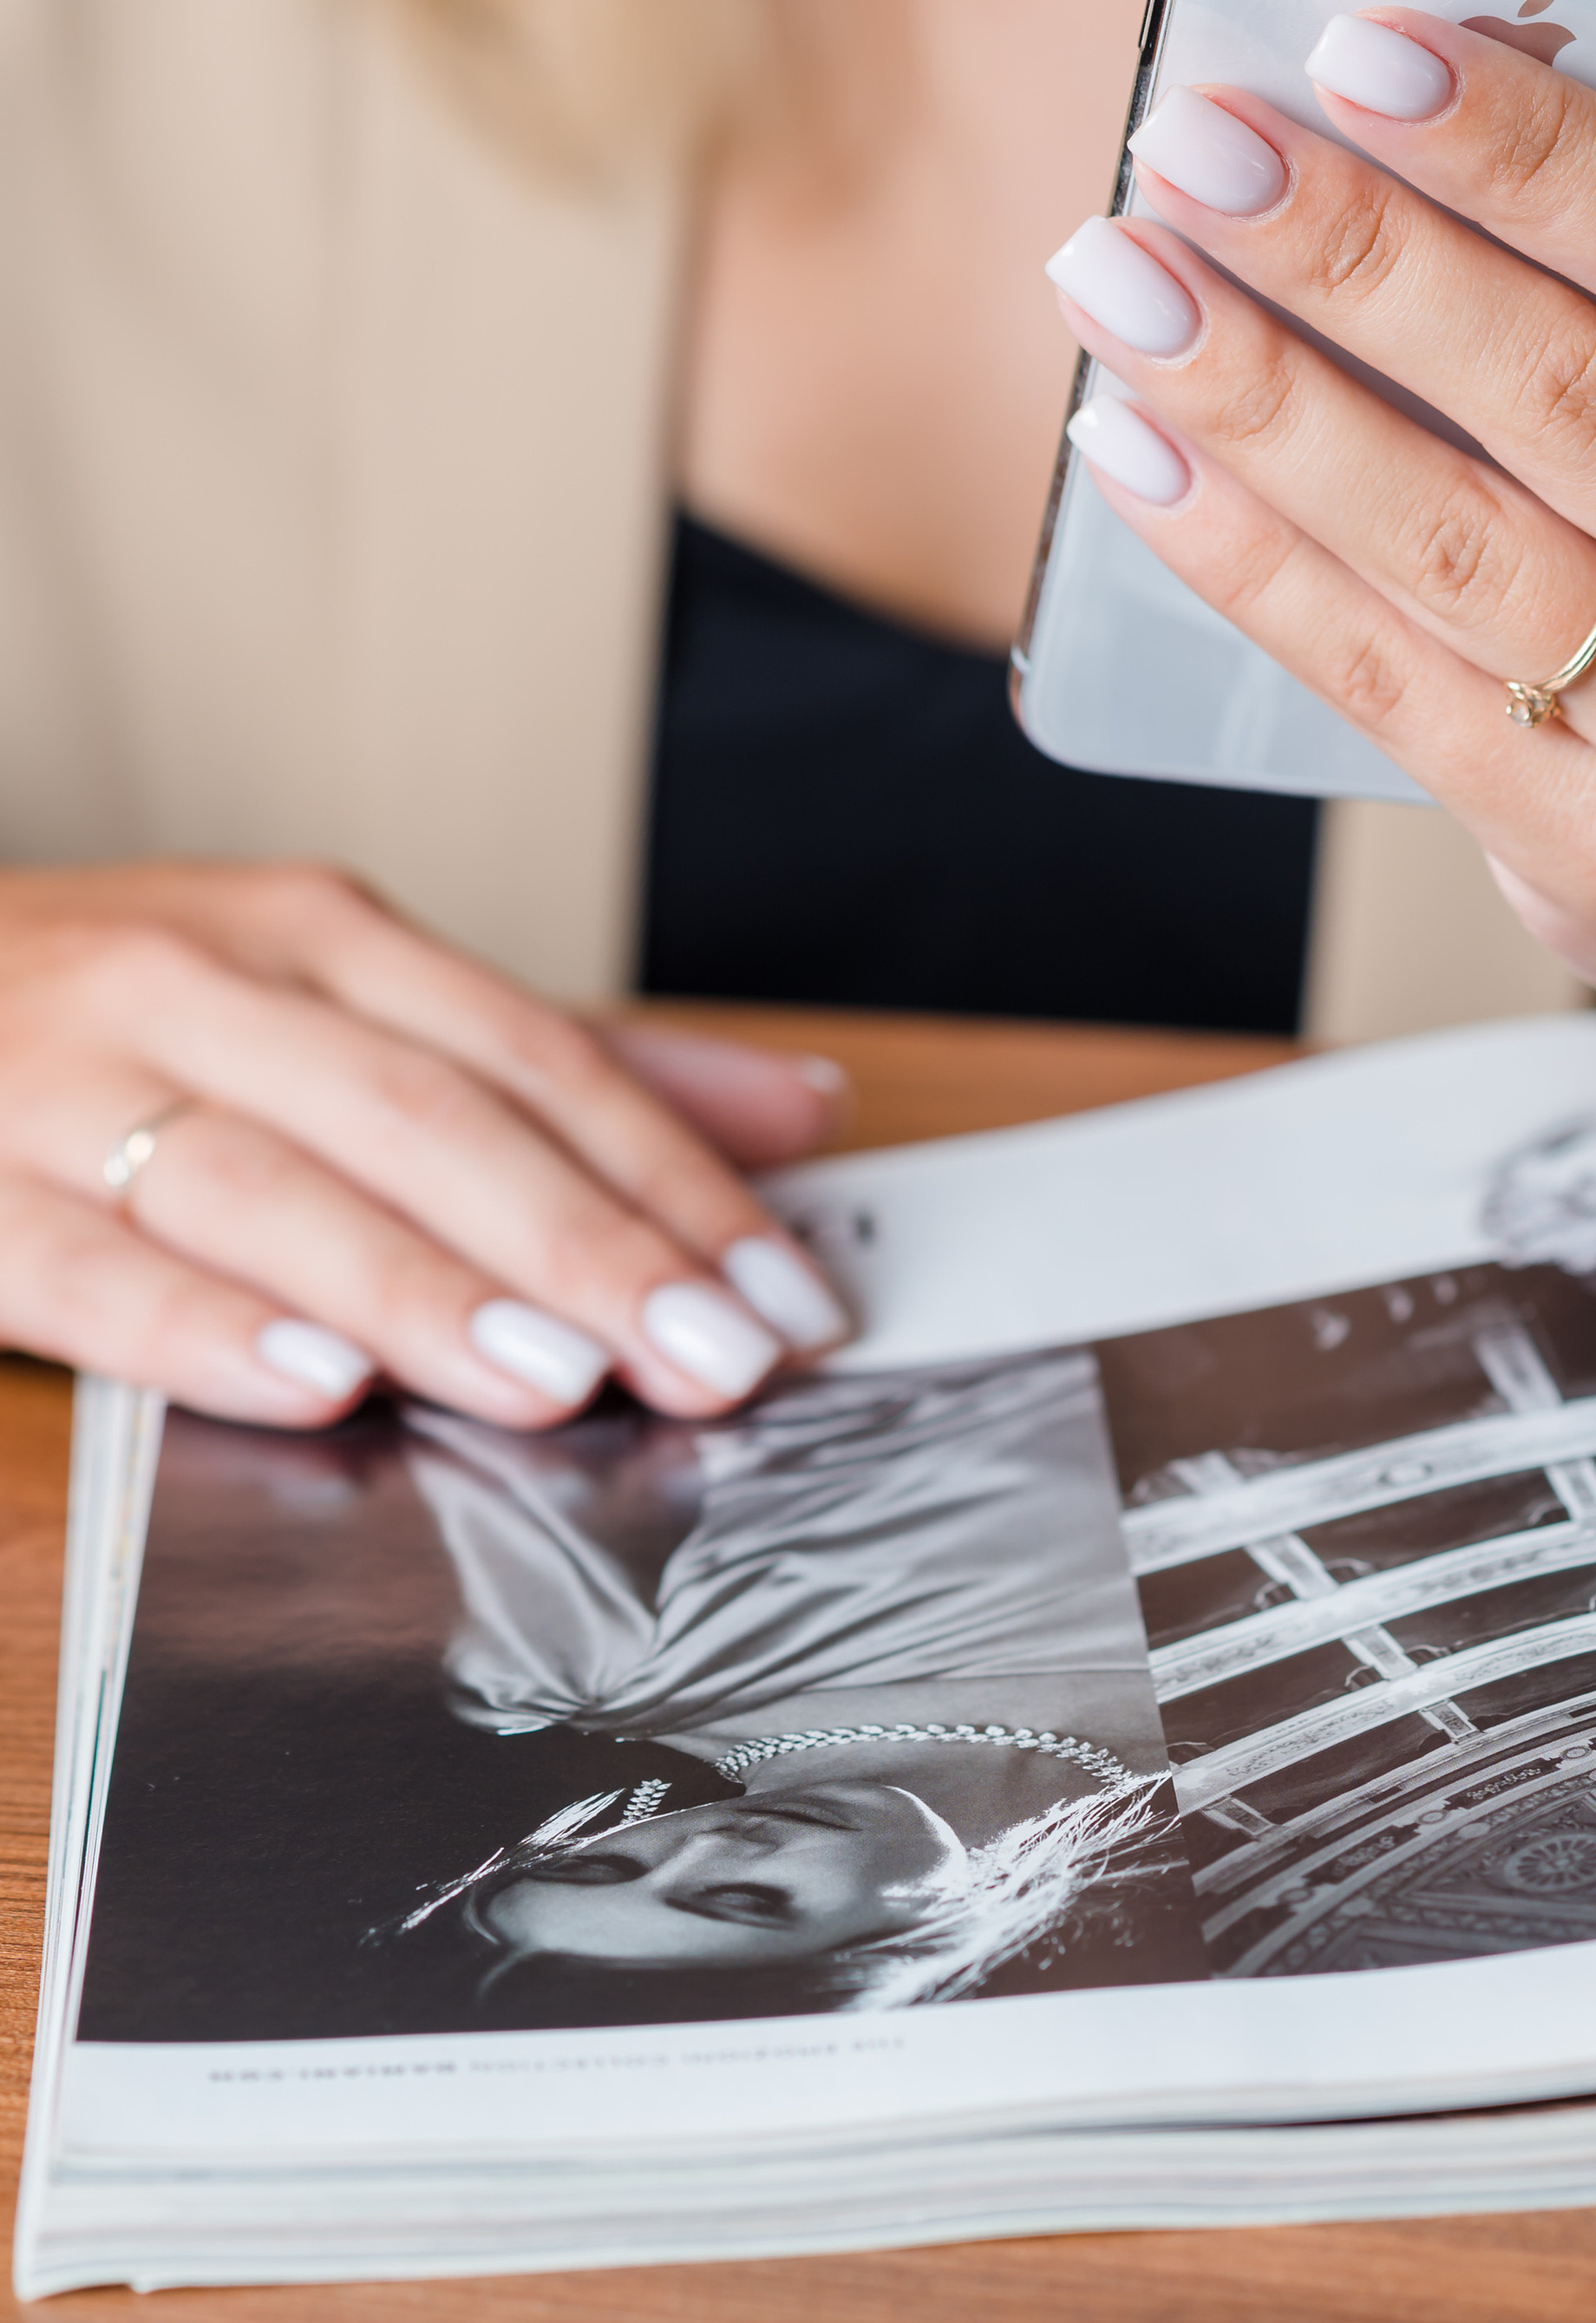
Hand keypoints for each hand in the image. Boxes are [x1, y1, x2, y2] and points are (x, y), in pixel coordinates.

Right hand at [0, 864, 850, 1426]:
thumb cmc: (124, 1015)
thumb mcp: (337, 999)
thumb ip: (564, 1065)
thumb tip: (797, 1110)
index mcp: (317, 937)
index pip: (537, 1059)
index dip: (675, 1178)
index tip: (786, 1291)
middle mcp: (203, 990)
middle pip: (429, 1120)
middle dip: (587, 1247)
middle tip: (714, 1358)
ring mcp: (67, 1084)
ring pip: (273, 1189)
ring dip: (428, 1291)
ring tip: (559, 1379)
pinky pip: (89, 1264)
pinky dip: (203, 1329)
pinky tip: (314, 1384)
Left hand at [1048, 0, 1595, 1109]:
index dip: (1533, 151)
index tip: (1360, 49)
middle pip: (1563, 396)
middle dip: (1354, 256)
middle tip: (1190, 141)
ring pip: (1450, 545)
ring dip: (1259, 399)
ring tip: (1119, 277)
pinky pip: (1386, 683)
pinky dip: (1245, 560)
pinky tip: (1135, 450)